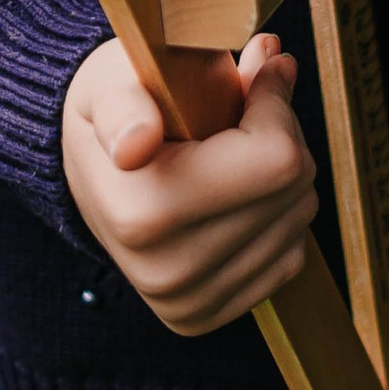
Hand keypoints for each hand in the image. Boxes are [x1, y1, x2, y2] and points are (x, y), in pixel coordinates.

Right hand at [61, 32, 317, 335]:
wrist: (90, 171)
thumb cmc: (116, 111)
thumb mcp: (111, 86)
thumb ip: (124, 106)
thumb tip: (138, 140)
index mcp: (141, 215)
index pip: (276, 157)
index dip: (274, 101)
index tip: (253, 74)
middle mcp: (166, 273)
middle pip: (294, 187)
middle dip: (281, 133)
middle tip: (241, 111)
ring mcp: (189, 302)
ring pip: (299, 220)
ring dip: (281, 174)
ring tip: (233, 151)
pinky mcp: (209, 315)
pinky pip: (290, 257)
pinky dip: (278, 215)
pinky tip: (237, 192)